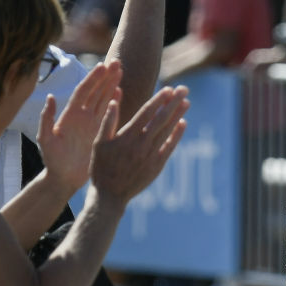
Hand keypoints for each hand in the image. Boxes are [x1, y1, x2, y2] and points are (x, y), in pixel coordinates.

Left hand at [38, 60, 123, 194]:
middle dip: (105, 76)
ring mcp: (91, 122)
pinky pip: (109, 114)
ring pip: (104, 99)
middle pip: (95, 91)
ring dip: (111, 84)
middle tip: (116, 62)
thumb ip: (47, 119)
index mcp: (69, 114)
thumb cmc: (52, 160)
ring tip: (120, 70)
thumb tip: (50, 97)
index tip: (102, 66)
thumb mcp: (46, 139)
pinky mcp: (100, 131)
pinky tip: (120, 91)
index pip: (83, 92)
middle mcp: (81, 115)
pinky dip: (114, 102)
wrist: (63, 178)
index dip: (92, 79)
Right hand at [88, 85, 188, 205]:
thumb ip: (107, 122)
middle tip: (184, 90)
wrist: (110, 196)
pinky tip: (183, 123)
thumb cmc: (101, 168)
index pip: (146, 113)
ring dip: (178, 115)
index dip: (159, 100)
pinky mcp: (157, 166)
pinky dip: (177, 135)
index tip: (168, 89)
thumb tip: (113, 101)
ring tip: (187, 102)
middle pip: (161, 119)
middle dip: (173, 103)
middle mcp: (141, 144)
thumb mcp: (98, 144)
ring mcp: (151, 155)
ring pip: (167, 131)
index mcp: (126, 137)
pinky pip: (169, 147)